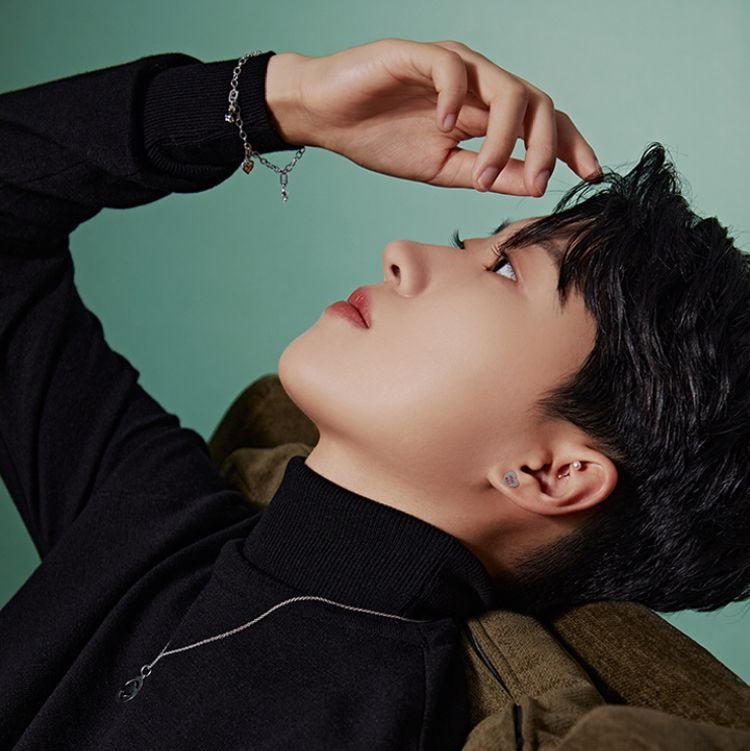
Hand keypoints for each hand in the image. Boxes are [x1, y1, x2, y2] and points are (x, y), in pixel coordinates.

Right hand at [266, 38, 600, 196]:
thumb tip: (535, 183)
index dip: (569, 144)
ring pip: (505, 86)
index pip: (541, 121)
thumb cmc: (380, 139)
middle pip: (536, 102)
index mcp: (484, 110)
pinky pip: (452, 69)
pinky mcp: (418, 55)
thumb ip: (487, 172)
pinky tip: (445, 127)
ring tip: (483, 173)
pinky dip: (454, 98)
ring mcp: (451, 66)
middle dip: (547, 144)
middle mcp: (477, 83)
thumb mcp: (441, 168)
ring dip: (503, 135)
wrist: (327, 118)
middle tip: (538, 183)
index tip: (591, 174)